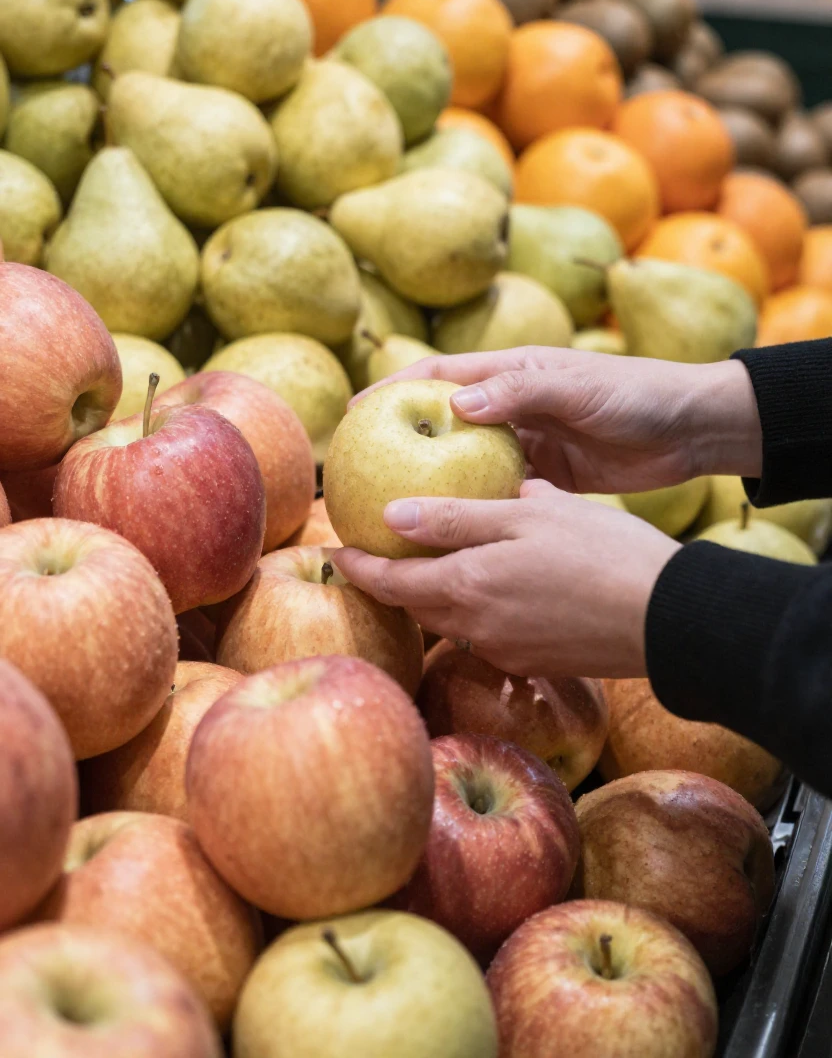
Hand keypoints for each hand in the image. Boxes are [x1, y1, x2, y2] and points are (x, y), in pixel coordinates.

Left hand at [332, 480, 677, 679]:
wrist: (666, 618)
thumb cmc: (600, 552)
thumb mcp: (527, 515)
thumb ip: (456, 518)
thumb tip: (394, 514)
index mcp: (467, 585)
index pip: (390, 581)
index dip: (358, 566)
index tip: (336, 549)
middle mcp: (475, 627)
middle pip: (414, 605)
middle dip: (388, 583)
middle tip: (372, 557)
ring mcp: (504, 650)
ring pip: (449, 621)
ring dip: (430, 597)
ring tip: (427, 567)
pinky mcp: (534, 662)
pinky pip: (484, 635)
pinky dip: (471, 610)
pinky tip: (491, 588)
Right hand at [352, 348, 762, 493]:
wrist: (691, 428)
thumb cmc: (638, 394)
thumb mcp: (580, 388)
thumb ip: (523, 392)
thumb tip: (456, 404)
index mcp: (512, 374)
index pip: (438, 377)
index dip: (392, 392)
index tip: (352, 416)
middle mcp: (512, 405)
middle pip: (442, 422)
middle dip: (402, 441)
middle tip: (361, 474)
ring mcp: (527, 440)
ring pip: (466, 460)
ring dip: (434, 479)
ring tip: (395, 509)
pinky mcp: (547, 474)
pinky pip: (500, 489)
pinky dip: (477, 505)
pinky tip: (454, 532)